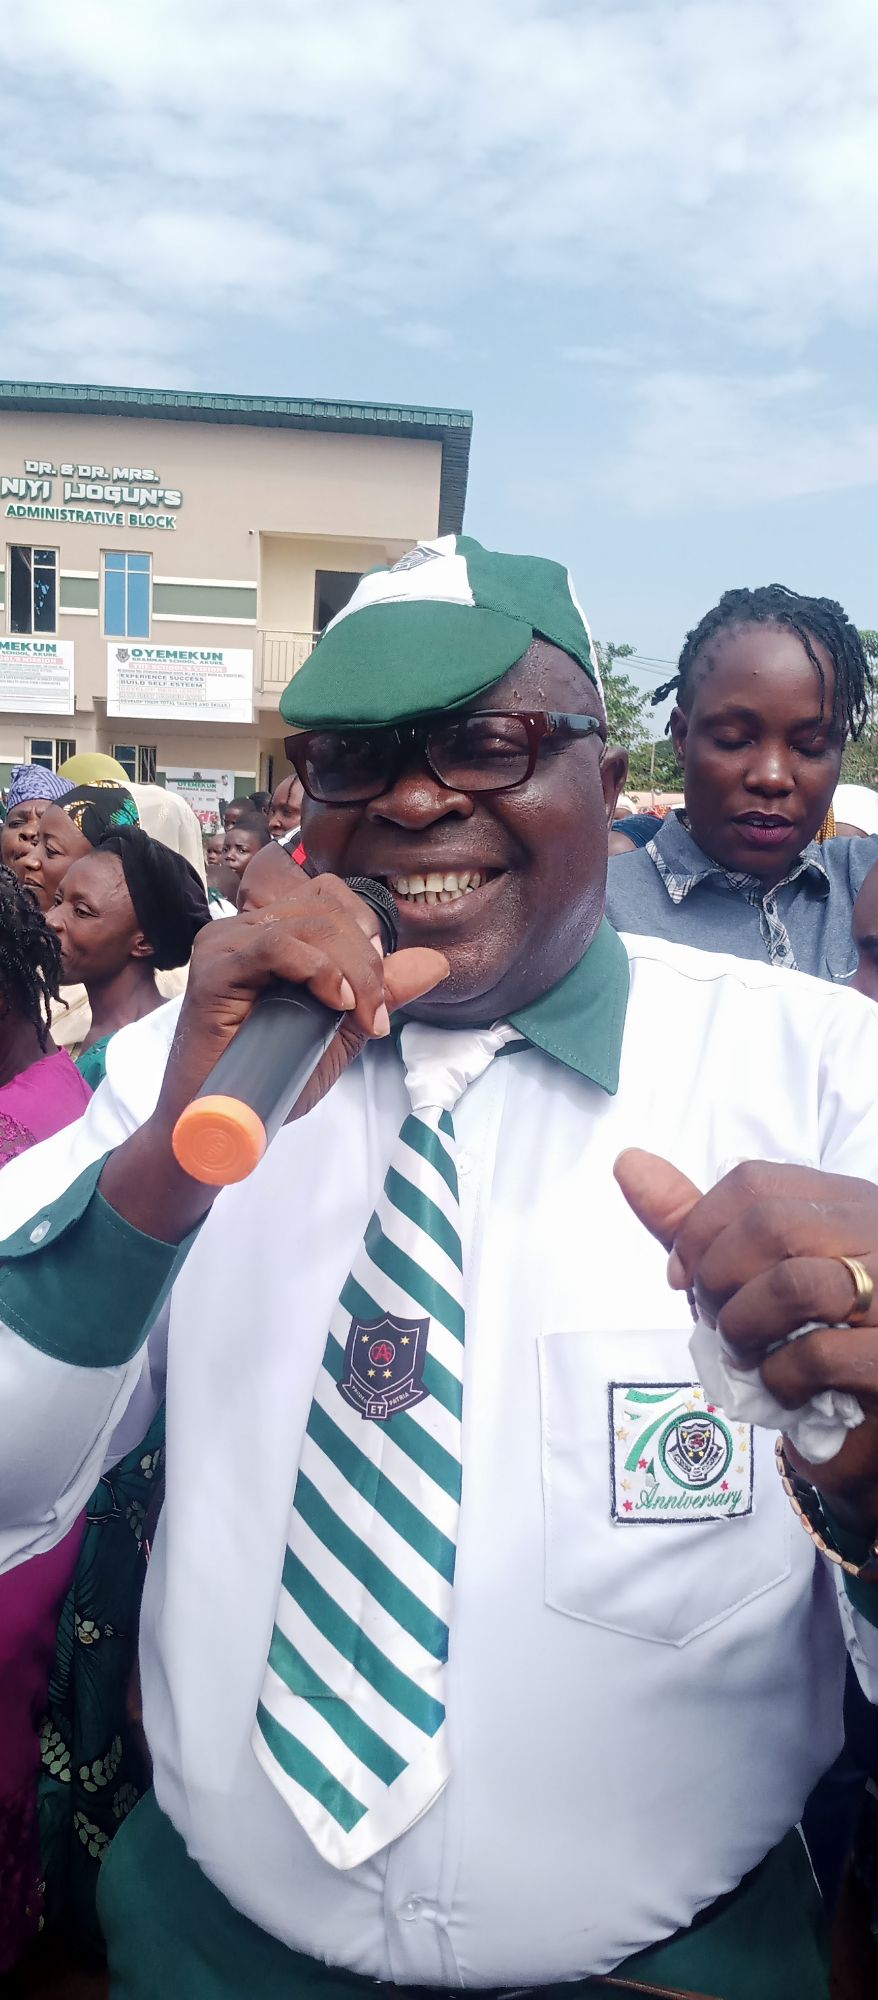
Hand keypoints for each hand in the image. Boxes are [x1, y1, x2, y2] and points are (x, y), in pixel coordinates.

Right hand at [102, 874, 447, 1240]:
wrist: (222, 1124)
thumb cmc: (270, 1078)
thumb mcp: (341, 1031)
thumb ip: (381, 993)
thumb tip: (435, 962)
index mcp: (272, 933)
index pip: (330, 897)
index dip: (366, 931)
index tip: (378, 989)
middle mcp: (246, 929)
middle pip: (326, 906)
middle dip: (367, 958)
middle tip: (374, 1014)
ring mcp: (226, 943)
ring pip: (310, 923)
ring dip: (351, 968)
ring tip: (357, 1014)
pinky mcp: (214, 967)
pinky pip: (276, 945)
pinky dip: (318, 969)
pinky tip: (334, 1001)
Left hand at [614, 1149, 877, 1532]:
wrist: (865, 1423)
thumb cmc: (806, 1336)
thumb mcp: (747, 1270)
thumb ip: (693, 1221)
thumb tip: (629, 1163)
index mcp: (847, 1202)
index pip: (754, 1181)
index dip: (699, 1230)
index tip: (684, 1278)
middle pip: (768, 1225)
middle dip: (716, 1280)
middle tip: (715, 1321)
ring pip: (792, 1285)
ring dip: (742, 1329)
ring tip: (745, 1353)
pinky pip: (816, 1356)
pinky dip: (779, 1378)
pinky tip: (786, 1387)